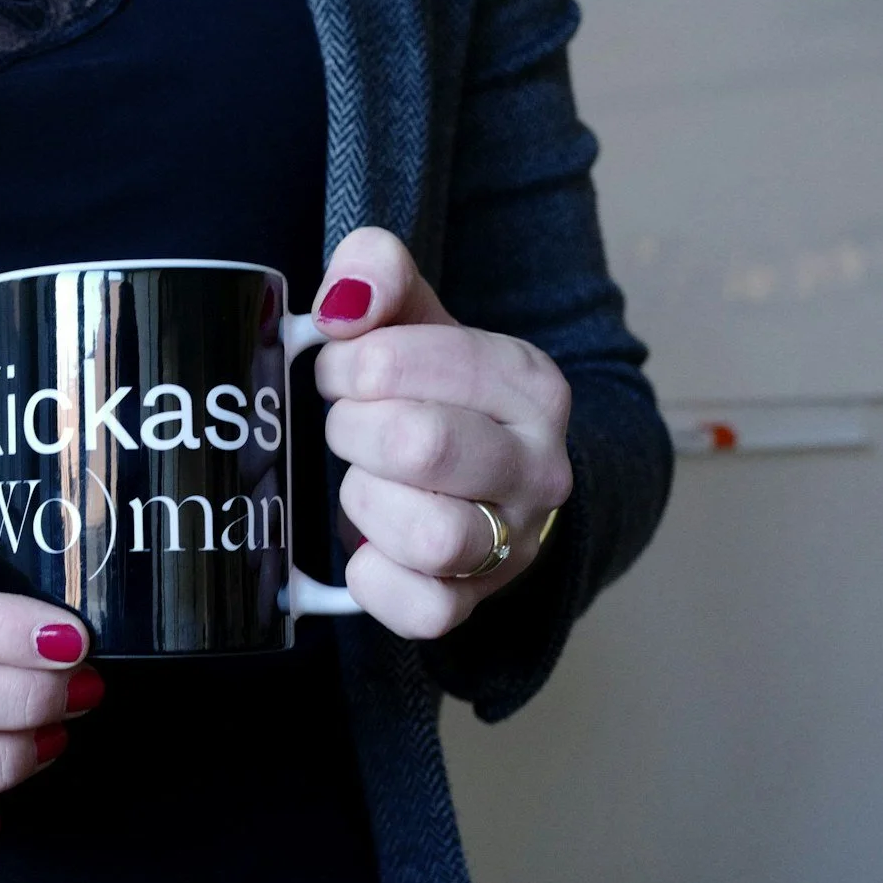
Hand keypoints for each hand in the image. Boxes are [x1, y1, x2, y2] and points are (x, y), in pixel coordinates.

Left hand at [309, 228, 572, 640]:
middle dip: (354, 430)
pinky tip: (369, 545)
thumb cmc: (435, 393)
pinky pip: (419, 609)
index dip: (346, 365)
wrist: (481, 481)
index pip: (397, 361)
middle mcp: (539, 465)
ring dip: (367, 501)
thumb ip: (377, 273)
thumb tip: (344, 302)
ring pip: (429, 535)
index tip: (343, 371)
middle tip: (350, 427)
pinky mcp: (473, 603)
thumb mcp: (413, 317)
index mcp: (529, 383)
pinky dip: (374, 579)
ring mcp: (513, 542)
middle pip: (419, 445)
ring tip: (366, 481)